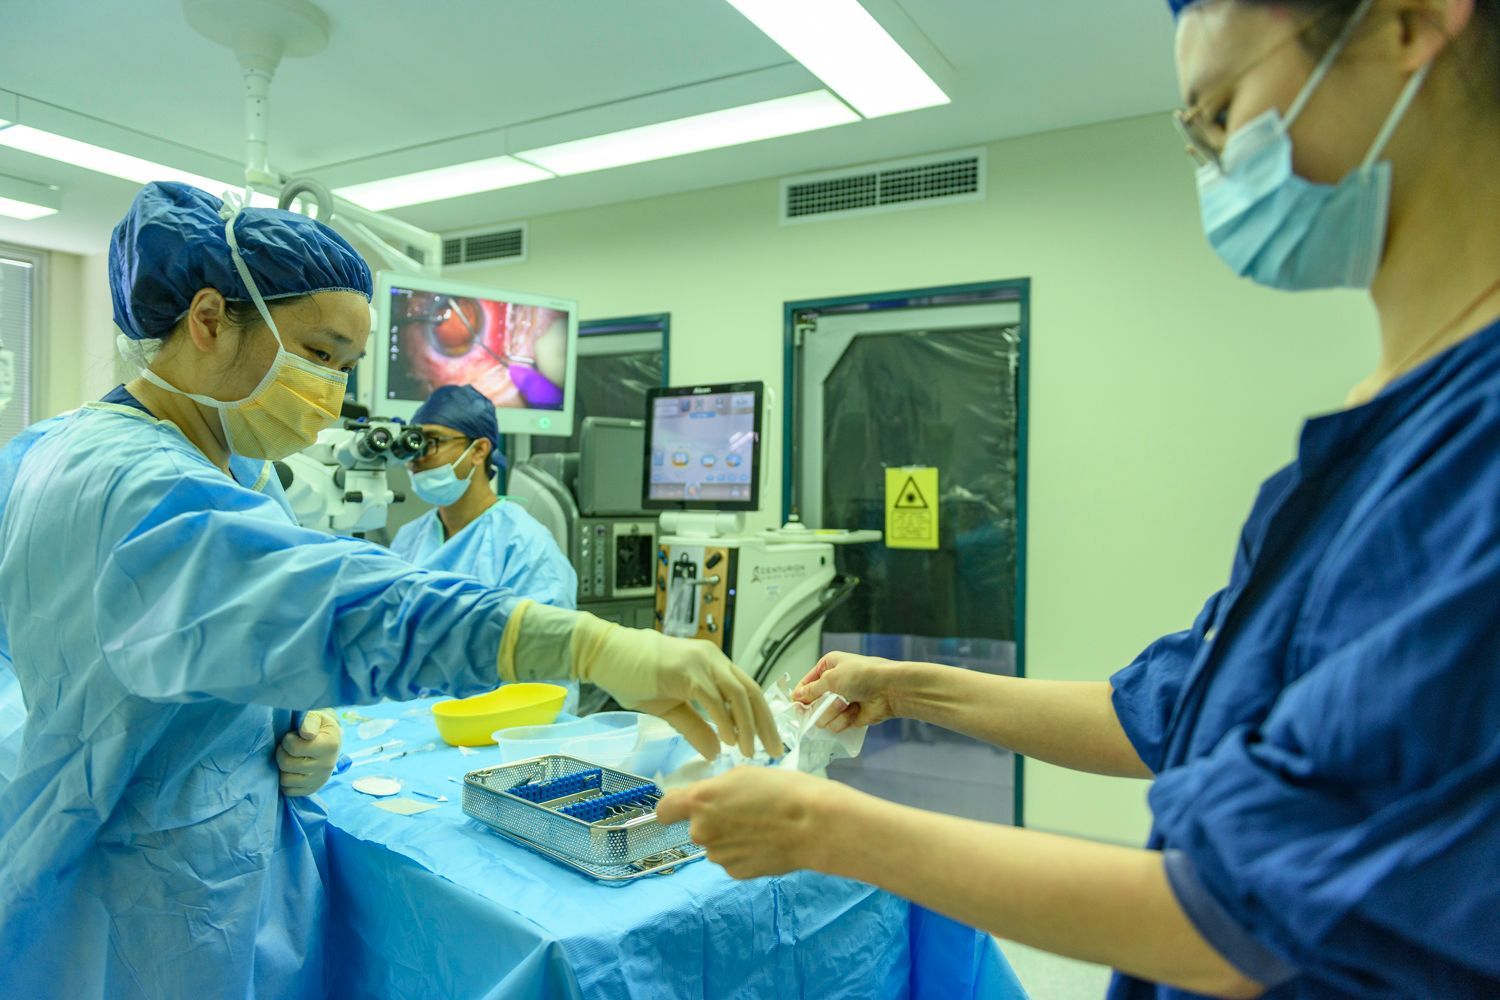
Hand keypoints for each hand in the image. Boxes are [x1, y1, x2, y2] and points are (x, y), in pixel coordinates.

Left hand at [277, 709, 341, 796]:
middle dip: (281, 753)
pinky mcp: (312, 790)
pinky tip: (290, 770)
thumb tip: (306, 733)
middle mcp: (326, 766)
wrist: (331, 742)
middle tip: (287, 747)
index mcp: (329, 746)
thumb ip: (310, 720)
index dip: (287, 740)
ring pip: (285, 780)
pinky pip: (288, 791)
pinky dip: (285, 781)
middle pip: (287, 764)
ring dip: (281, 768)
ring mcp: (319, 780)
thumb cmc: (319, 727)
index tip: (292, 735)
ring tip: (289, 758)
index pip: (294, 748)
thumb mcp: (318, 717)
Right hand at [502, 603, 780, 759]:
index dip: (762, 718)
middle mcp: (713, 659)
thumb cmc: (635, 676)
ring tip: (751, 750)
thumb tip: (717, 752)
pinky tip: (729, 739)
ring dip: (747, 724)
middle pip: (751, 692)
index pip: (748, 691)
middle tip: (776, 750)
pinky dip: (724, 719)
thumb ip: (696, 727)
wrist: (606, 655)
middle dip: (765, 723)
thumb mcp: (671, 708)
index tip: (771, 743)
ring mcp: (701, 661)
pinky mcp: (686, 669)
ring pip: (737, 693)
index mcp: (713, 665)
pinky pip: (712, 696)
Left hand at [656, 767, 843, 879]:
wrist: (813, 825)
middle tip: (745, 811)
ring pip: (716, 844)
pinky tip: (766, 844)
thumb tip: (708, 804)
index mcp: (699, 801)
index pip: (664, 810)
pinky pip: (732, 860)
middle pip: (696, 827)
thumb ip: (716, 790)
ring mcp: (718, 856)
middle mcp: (701, 831)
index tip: (684, 808)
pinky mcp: (735, 873)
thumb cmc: (782, 789)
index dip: (674, 808)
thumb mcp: (743, 775)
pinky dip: (744, 853)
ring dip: (730, 837)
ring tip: (762, 828)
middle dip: (714, 820)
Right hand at [793, 652, 903, 732]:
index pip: (806, 683)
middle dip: (818, 705)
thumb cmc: (863, 675)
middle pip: (812, 703)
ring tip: (847, 703)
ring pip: (822, 717)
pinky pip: (835, 726)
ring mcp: (841, 702)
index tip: (796, 704)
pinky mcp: (849, 718)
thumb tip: (797, 697)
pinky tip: (855, 712)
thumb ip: (811, 690)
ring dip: (833, 712)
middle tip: (827, 702)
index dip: (800, 694)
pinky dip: (844, 720)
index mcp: (828, 668)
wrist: (890, 690)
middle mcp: (834, 685)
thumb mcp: (831, 678)